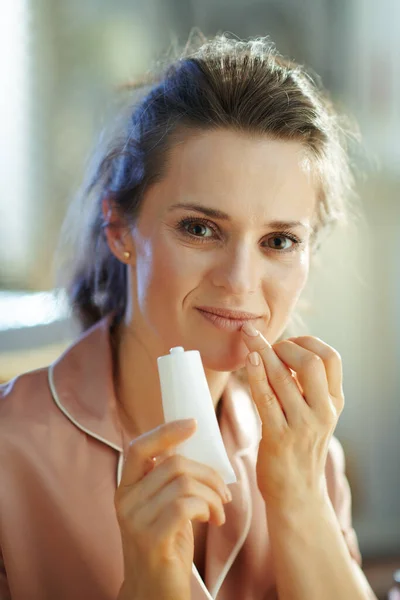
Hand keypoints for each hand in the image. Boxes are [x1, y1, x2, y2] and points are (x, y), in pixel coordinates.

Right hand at [114, 419, 231, 599]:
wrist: (154, 592)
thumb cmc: (167, 545)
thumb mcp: (164, 506)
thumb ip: (169, 479)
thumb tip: (193, 447)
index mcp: (126, 488)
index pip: (139, 447)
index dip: (166, 431)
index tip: (194, 423)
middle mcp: (125, 500)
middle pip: (174, 463)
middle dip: (209, 474)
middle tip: (225, 493)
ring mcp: (135, 520)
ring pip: (184, 483)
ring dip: (213, 494)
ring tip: (220, 511)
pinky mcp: (151, 538)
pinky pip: (186, 505)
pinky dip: (208, 508)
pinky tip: (213, 520)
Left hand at [240, 323, 343, 508]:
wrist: (297, 495)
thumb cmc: (300, 449)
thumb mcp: (315, 415)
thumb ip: (306, 387)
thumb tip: (284, 352)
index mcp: (334, 402)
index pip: (332, 358)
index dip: (307, 342)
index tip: (287, 342)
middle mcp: (323, 411)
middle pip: (312, 362)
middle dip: (285, 345)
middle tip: (266, 344)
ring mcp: (303, 425)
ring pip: (283, 377)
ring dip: (263, 352)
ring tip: (250, 339)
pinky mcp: (279, 437)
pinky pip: (265, 397)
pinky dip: (256, 374)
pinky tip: (248, 360)